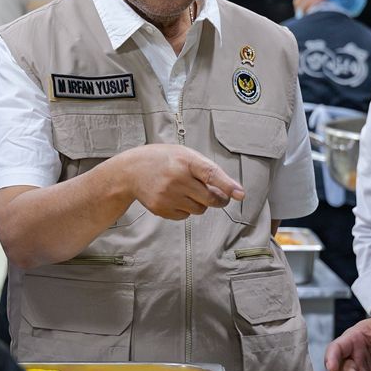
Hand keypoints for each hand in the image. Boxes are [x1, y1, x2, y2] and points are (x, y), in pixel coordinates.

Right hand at [120, 144, 243, 220]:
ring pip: (199, 209)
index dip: (227, 185)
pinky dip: (185, 209)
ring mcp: (167, 196)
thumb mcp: (184, 154)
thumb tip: (230, 189)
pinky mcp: (161, 209)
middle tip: (220, 197)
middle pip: (210, 199)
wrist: (131, 171)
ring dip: (200, 204)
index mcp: (185, 161)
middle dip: (219, 200)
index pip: (210, 174)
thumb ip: (206, 169)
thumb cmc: (163, 160)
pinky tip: (175, 197)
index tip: (239, 195)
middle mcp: (176, 179)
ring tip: (187, 191)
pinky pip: (185, 216)